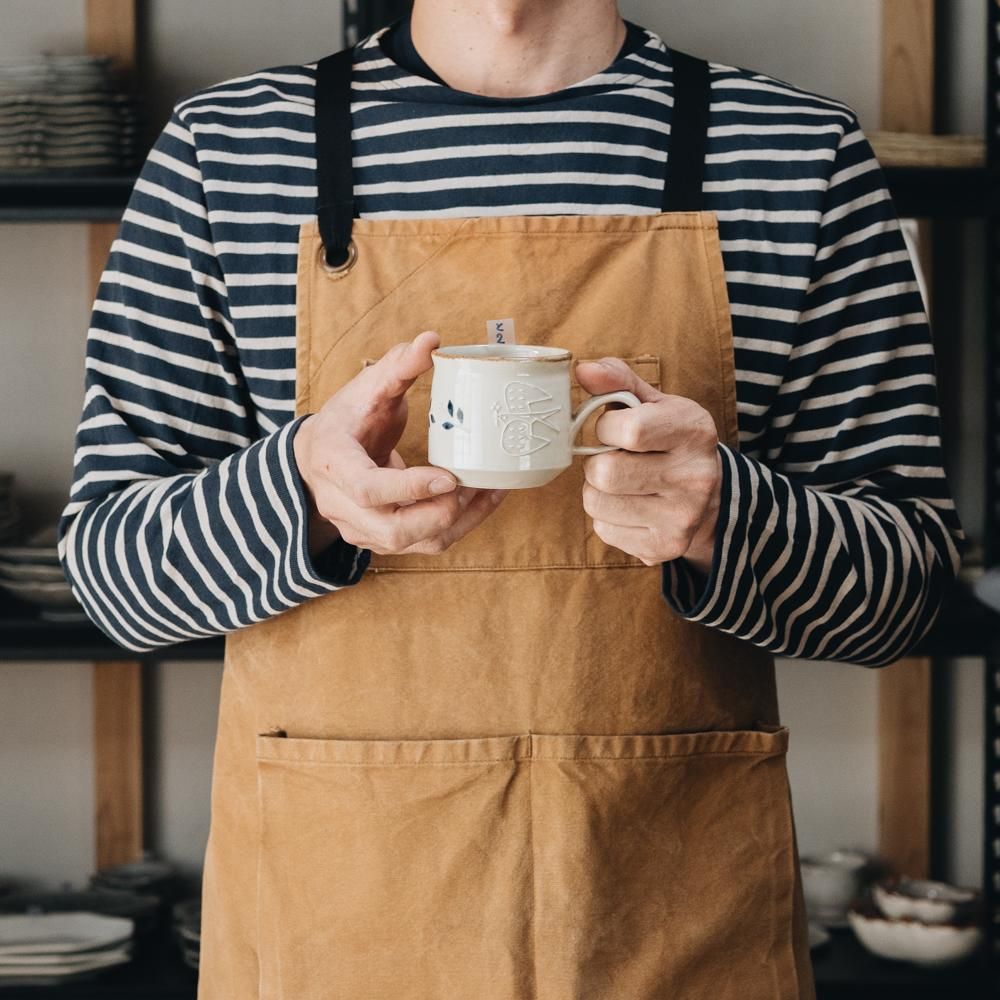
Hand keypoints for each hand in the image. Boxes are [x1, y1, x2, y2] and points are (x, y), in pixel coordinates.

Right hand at [293, 330, 507, 556]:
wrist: (318, 458)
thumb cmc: (345, 420)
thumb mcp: (365, 388)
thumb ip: (397, 367)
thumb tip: (431, 340)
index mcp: (333, 464)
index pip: (366, 488)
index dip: (408, 488)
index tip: (449, 477)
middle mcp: (343, 506)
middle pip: (392, 530)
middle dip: (439, 513)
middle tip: (473, 485)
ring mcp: (362, 529)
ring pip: (412, 544)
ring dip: (456, 522)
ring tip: (487, 491)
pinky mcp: (382, 539)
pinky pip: (423, 545)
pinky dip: (458, 526)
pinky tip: (483, 500)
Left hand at [575, 358, 722, 576]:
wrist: (710, 498)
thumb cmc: (670, 441)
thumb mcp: (654, 404)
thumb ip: (618, 382)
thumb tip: (582, 369)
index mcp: (694, 431)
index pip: (627, 430)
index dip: (606, 428)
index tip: (614, 429)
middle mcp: (695, 477)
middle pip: (605, 473)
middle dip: (598, 462)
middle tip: (615, 459)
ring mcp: (681, 517)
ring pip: (596, 503)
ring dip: (597, 491)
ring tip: (621, 483)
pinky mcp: (664, 547)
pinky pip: (603, 529)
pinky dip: (606, 517)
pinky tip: (630, 506)